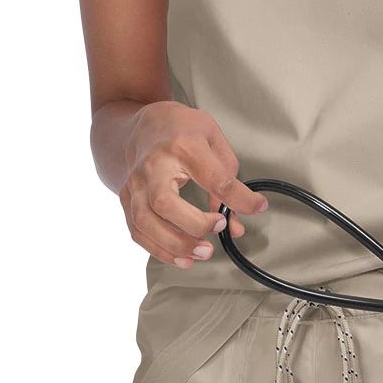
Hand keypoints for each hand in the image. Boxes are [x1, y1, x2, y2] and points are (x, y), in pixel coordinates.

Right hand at [118, 101, 268, 268]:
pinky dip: (159, 250)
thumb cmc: (182, 129)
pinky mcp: (127, 198)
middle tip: (219, 228)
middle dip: (194, 225)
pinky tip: (182, 257)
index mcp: (183, 145)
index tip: (256, 207)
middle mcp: (154, 165)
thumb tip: (235, 221)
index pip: (214, 178)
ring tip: (203, 252)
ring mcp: (136, 183)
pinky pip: (137, 231)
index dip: (238, 198)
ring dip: (175, 245)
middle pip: (165, 203)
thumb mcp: (213, 140)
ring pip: (145, 222)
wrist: (144, 124)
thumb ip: (227, 178)